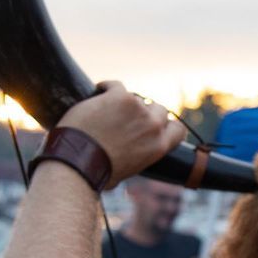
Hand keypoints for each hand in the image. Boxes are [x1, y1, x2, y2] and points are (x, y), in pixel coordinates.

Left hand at [57, 81, 186, 186]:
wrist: (79, 161)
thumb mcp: (128, 170)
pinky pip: (116, 85)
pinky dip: (106, 88)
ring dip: (125, 102)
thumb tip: (130, 157)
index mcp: (159, 147)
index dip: (167, 125)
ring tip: (106, 108)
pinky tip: (98, 92)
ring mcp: (138, 109)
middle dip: (145, 112)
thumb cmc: (98, 172)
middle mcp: (153, 126)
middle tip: (127, 116)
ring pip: (137, 97)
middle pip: (159, 109)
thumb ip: (137, 157)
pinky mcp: (120, 97)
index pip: (178, 130)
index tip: (156, 125)